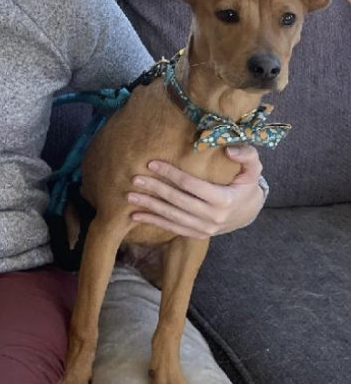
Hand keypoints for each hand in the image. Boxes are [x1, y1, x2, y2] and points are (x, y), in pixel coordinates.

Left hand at [125, 144, 264, 238]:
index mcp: (225, 200)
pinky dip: (153, 221)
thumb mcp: (253, 169)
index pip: (191, 185)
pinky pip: (172, 228)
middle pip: (177, 201)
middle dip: (155, 189)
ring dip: (149, 206)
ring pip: (172, 216)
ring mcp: (204, 229)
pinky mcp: (197, 234)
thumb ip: (246, 155)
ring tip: (130, 196)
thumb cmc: (246, 185)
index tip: (152, 163)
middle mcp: (213, 217)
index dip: (171, 174)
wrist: (248, 212)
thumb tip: (230, 149)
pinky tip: (136, 215)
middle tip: (135, 178)